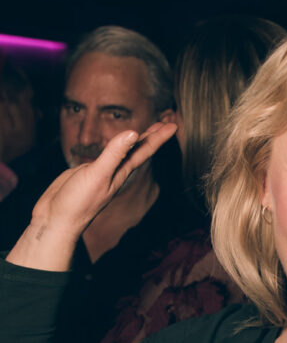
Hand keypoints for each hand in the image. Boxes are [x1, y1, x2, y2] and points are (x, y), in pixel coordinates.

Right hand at [6, 122, 175, 270]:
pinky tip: (115, 147)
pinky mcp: (88, 174)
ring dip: (135, 141)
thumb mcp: (98, 175)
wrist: (57, 220)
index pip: (144, 150)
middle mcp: (115, 172)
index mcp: (120, 172)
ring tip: (145, 131)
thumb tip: (133, 134)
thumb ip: (114, 154)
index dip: (158, 137)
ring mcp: (102, 174)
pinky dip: (115, 148)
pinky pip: (107, 157)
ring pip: (123, 153)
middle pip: (137, 151)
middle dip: (152, 136)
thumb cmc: (77, 202)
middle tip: (166, 122)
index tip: (174, 125)